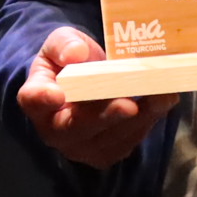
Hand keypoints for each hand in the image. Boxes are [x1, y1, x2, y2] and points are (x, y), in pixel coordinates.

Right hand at [17, 26, 173, 169]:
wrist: (83, 83)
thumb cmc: (69, 62)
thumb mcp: (63, 42)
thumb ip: (65, 44)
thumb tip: (76, 54)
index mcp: (37, 99)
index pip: (33, 100)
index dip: (43, 98)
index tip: (56, 93)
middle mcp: (54, 131)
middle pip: (76, 127)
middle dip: (105, 116)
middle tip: (128, 104)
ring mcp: (81, 147)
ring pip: (109, 138)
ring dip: (138, 118)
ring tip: (162, 96)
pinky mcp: (106, 154)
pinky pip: (128, 142)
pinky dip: (148, 122)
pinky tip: (163, 102)